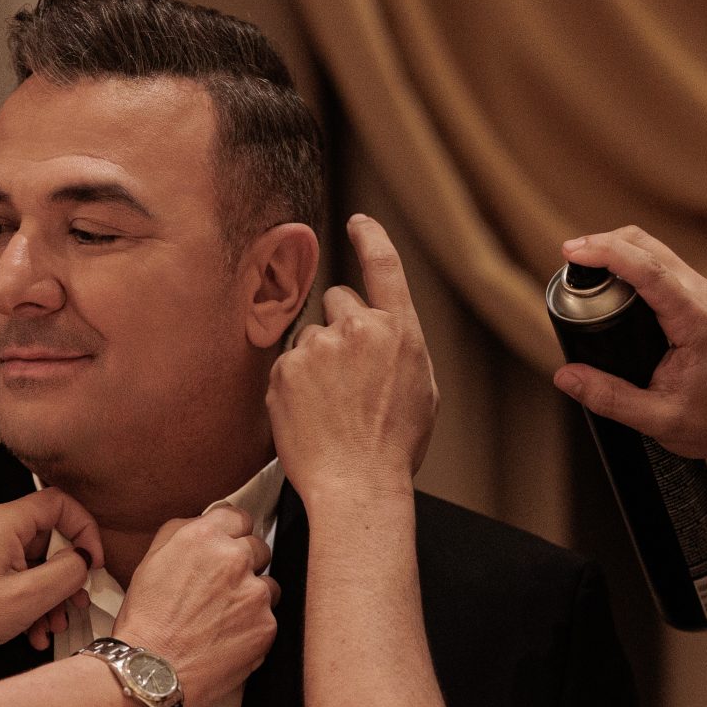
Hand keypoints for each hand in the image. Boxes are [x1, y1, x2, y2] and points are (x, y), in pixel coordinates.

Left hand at [0, 488, 103, 705]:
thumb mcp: (29, 597)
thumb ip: (68, 571)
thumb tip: (83, 560)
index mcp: (1, 522)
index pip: (59, 503)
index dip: (84, 530)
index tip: (92, 561)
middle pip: (45, 538)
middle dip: (64, 575)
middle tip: (74, 602)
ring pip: (29, 564)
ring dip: (47, 595)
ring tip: (50, 625)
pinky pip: (10, 579)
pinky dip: (26, 602)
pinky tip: (30, 630)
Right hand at [111, 506, 276, 706]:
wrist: (152, 670)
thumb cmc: (146, 619)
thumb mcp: (151, 560)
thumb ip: (183, 531)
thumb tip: (208, 521)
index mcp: (204, 537)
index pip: (239, 517)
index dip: (232, 534)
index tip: (227, 547)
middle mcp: (234, 559)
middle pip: (258, 549)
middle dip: (244, 565)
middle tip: (219, 589)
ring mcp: (255, 593)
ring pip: (268, 586)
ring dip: (251, 597)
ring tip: (222, 618)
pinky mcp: (267, 625)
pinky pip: (268, 619)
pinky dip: (252, 627)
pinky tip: (226, 638)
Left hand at [267, 213, 437, 507]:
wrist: (356, 483)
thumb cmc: (392, 447)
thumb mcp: (421, 390)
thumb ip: (399, 348)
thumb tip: (383, 332)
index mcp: (400, 331)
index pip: (384, 266)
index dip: (370, 238)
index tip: (358, 223)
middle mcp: (359, 329)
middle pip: (339, 301)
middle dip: (339, 327)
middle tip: (345, 376)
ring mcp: (319, 348)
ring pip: (310, 337)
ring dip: (315, 362)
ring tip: (329, 407)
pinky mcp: (285, 370)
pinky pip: (286, 365)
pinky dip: (293, 386)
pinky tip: (309, 415)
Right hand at [551, 226, 706, 482]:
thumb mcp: (659, 419)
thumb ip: (609, 398)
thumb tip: (566, 376)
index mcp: (695, 321)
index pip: (648, 271)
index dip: (607, 254)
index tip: (572, 252)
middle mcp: (702, 297)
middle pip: (648, 246)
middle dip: (604, 242)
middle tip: (568, 256)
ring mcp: (703, 294)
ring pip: (655, 249)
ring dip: (618, 247)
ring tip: (582, 263)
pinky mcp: (699, 299)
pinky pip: (662, 265)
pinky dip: (632, 260)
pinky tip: (611, 276)